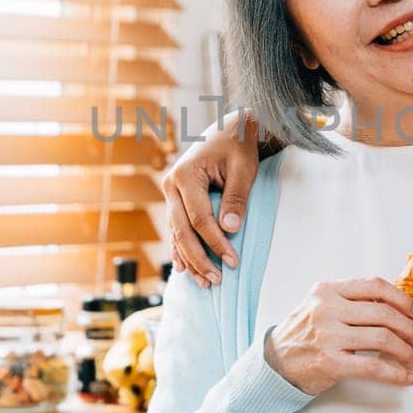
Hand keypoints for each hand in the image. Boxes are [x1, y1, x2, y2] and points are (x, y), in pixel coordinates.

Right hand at [162, 110, 262, 286]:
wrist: (228, 129)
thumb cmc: (238, 146)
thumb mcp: (243, 169)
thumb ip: (236, 198)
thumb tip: (230, 228)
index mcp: (186, 175)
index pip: (200, 219)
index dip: (216, 243)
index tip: (233, 261)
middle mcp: (171, 185)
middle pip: (182, 230)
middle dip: (200, 258)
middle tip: (217, 280)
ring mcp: (170, 193)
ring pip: (176, 233)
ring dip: (190, 259)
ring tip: (205, 283)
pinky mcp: (175, 199)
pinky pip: (176, 229)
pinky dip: (181, 249)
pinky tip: (185, 269)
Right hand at [264, 277, 412, 394]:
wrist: (274, 363)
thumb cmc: (302, 334)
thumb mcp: (319, 305)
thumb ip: (350, 300)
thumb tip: (395, 305)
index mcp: (327, 291)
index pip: (374, 286)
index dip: (402, 298)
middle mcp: (328, 310)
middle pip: (384, 313)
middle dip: (409, 328)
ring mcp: (329, 336)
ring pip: (383, 339)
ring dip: (406, 351)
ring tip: (412, 359)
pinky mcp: (331, 363)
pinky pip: (374, 367)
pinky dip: (396, 374)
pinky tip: (406, 378)